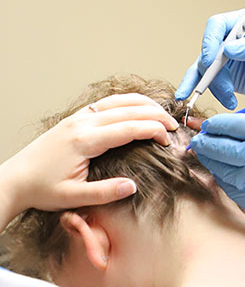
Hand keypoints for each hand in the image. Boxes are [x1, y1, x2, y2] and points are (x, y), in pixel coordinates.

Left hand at [0, 93, 178, 225]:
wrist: (15, 179)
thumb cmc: (41, 189)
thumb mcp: (73, 198)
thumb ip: (105, 192)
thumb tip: (132, 187)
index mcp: (85, 141)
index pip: (129, 128)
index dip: (153, 130)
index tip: (168, 139)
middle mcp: (83, 124)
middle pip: (129, 110)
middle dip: (155, 115)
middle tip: (174, 125)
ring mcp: (79, 118)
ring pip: (118, 101)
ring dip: (144, 104)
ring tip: (162, 113)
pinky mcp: (76, 118)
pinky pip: (107, 102)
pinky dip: (127, 101)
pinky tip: (137, 107)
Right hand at [175, 11, 244, 109]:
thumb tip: (229, 48)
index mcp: (242, 23)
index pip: (218, 24)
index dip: (210, 40)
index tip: (210, 60)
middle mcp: (227, 36)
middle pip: (208, 49)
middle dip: (213, 72)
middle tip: (227, 89)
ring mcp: (219, 53)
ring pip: (203, 68)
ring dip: (214, 86)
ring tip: (231, 100)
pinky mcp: (215, 71)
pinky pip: (199, 78)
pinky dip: (194, 87)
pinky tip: (187, 97)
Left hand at [189, 113, 244, 244]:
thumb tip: (233, 132)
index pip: (234, 124)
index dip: (217, 123)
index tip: (208, 125)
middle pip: (221, 146)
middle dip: (206, 143)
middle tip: (199, 141)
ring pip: (220, 170)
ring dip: (212, 163)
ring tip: (208, 156)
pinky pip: (230, 189)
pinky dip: (224, 180)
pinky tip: (225, 175)